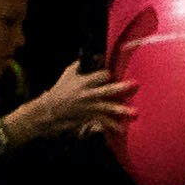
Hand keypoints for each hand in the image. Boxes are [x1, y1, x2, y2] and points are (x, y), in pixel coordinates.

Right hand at [12, 61, 138, 141]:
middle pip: (108, 90)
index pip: (101, 75)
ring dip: (122, 110)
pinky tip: (122, 129)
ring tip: (134, 112)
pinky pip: (103, 121)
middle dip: (121, 88)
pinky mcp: (89, 117)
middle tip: (135, 84)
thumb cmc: (60, 90)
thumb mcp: (68, 74)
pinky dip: (112, 126)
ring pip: (108, 108)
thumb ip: (80, 64)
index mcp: (84, 82)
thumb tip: (93, 56)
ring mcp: (90, 107)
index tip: (110, 75)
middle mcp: (89, 94)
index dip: (107, 74)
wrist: (49, 110)